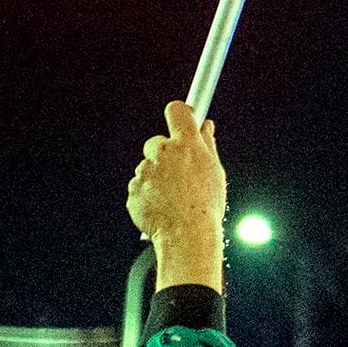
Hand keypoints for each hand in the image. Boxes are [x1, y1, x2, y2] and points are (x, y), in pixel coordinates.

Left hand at [127, 101, 228, 288]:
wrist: (186, 235)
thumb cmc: (205, 206)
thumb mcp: (215, 172)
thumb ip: (207, 145)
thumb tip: (206, 127)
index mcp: (187, 145)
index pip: (177, 111)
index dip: (180, 113)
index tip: (184, 117)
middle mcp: (163, 153)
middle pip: (157, 142)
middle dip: (165, 154)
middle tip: (180, 173)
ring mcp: (145, 171)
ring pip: (147, 167)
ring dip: (156, 177)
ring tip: (173, 197)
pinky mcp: (133, 190)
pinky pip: (139, 186)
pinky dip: (147, 194)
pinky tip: (162, 206)